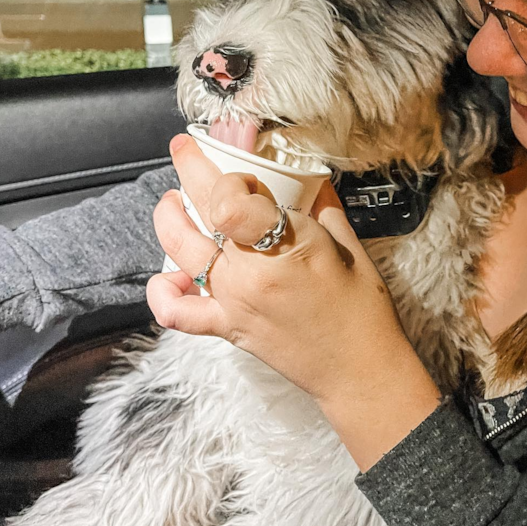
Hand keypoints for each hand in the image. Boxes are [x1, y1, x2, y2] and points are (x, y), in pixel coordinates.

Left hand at [147, 133, 440, 468]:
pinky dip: (163, 292)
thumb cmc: (363, 310)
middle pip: (201, 213)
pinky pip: (177, 312)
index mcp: (288, 246)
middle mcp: (251, 273)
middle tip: (186, 153)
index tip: (239, 169)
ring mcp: (234, 302)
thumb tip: (307, 176)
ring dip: (168, 219)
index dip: (227, 175)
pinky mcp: (227, 329)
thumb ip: (322, 205)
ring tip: (174, 203)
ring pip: (179, 251)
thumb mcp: (349, 246)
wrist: (360, 372)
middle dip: (187, 172)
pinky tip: (167, 274)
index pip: (229, 199)